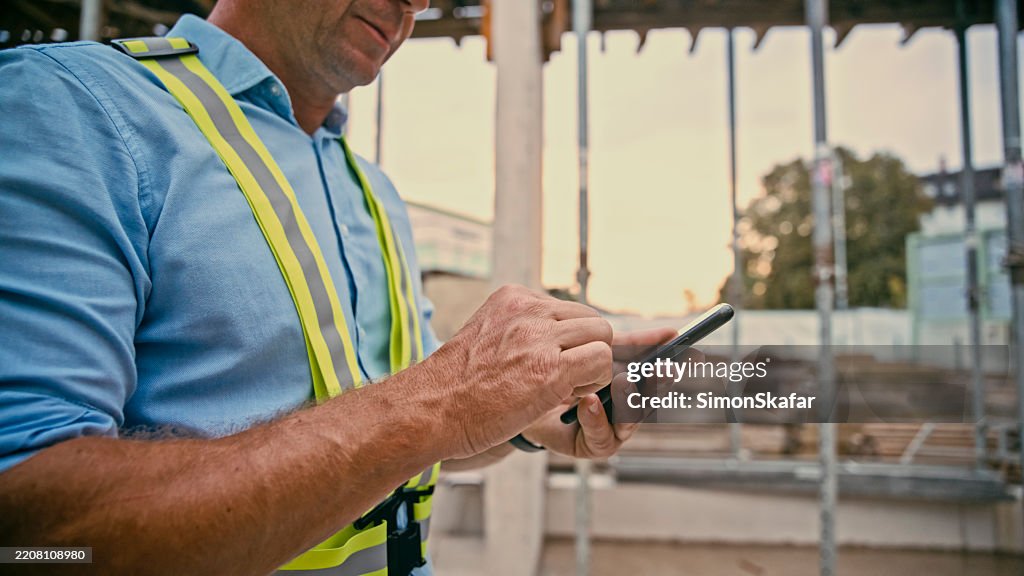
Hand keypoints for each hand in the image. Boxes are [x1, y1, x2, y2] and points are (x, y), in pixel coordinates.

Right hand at [430, 285, 613, 458]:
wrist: (431, 409)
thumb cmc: (455, 386)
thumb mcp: (486, 337)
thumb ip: (519, 330)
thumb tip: (552, 341)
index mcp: (513, 297)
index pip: (568, 309)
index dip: (568, 342)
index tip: (547, 364)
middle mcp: (529, 309)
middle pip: (592, 320)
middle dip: (586, 350)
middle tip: (563, 378)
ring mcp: (541, 335)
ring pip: (603, 336)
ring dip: (593, 366)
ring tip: (563, 388)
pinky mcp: (553, 368)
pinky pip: (601, 361)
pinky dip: (594, 382)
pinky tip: (564, 397)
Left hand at [520, 327, 676, 458]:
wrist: (527, 398)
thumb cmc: (564, 373)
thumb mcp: (595, 354)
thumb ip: (631, 346)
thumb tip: (672, 332)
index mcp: (633, 385)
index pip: (657, 375)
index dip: (672, 363)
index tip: (687, 351)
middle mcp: (628, 411)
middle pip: (650, 400)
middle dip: (657, 384)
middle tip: (662, 368)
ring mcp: (614, 430)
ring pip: (630, 421)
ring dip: (629, 400)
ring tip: (624, 382)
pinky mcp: (593, 446)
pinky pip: (601, 436)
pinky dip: (596, 418)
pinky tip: (589, 402)